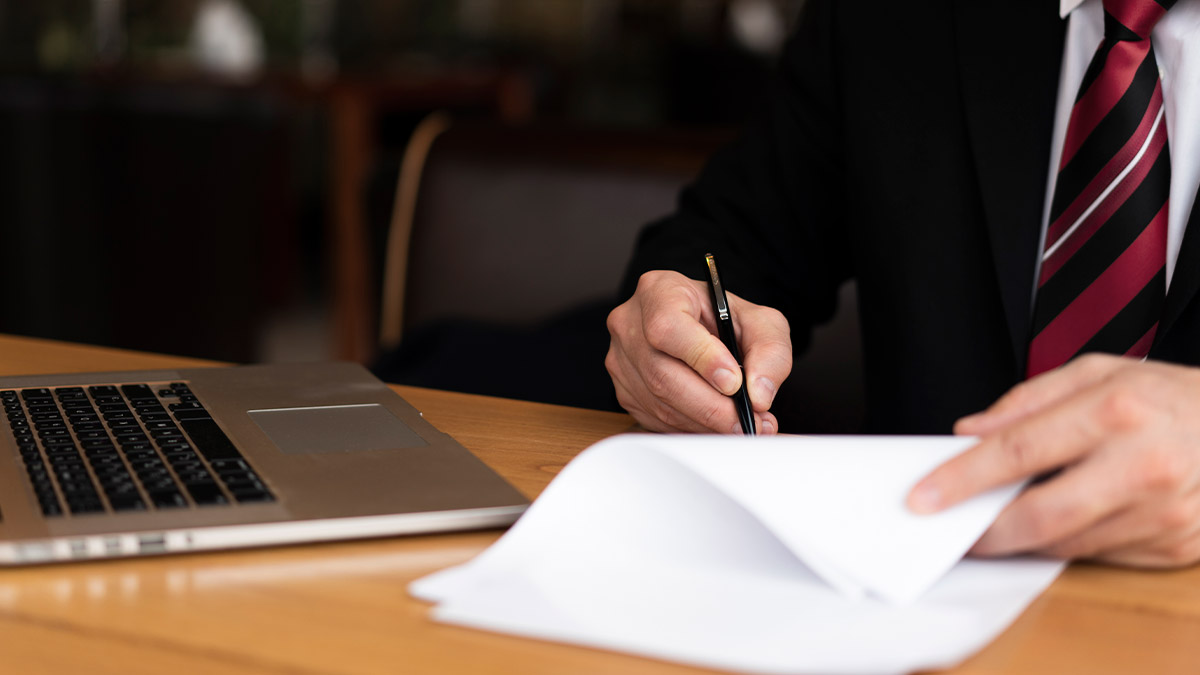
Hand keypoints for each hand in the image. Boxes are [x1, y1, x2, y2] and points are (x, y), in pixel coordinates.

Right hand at [605, 270, 791, 433]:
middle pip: (662, 373)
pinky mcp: (623, 389)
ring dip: (704, 422)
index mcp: (660, 290)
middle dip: (710, 406)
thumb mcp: (760, 320)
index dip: (701, 358)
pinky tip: (715, 424)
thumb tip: (759, 394)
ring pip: (659, 402)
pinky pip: (654, 419)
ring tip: (741, 424)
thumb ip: (769, 351)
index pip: (667, 327)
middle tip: (747, 420)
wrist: (701, 327)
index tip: (734, 383)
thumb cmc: (724, 318)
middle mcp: (631, 322)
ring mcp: (621, 358)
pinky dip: (690, 428)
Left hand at [908, 354, 1199, 567]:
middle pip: (1038, 515)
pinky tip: (1052, 526)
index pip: (1016, 451)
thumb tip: (969, 433)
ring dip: (1020, 540)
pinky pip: (1099, 555)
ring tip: (994, 523)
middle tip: (949, 531)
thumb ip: (1026, 402)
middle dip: (982, 530)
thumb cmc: (1167, 396)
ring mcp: (1163, 512)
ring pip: (1065, 544)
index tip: (923, 497)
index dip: (961, 478)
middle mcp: (1142, 464)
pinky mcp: (1176, 546)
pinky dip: (1064, 545)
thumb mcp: (1097, 372)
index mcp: (1114, 410)